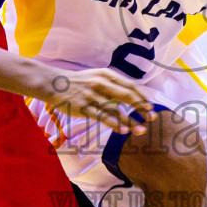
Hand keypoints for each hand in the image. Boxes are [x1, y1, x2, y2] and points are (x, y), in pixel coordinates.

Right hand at [39, 68, 154, 133]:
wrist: (53, 83)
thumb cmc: (78, 82)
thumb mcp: (97, 76)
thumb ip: (113, 84)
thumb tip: (132, 94)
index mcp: (106, 75)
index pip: (130, 86)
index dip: (142, 97)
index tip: (151, 107)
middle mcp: (101, 83)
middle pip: (126, 96)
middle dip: (141, 107)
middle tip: (152, 117)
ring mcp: (92, 95)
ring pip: (115, 109)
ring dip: (130, 120)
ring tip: (141, 130)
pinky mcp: (83, 107)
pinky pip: (102, 117)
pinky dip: (114, 124)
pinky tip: (123, 131)